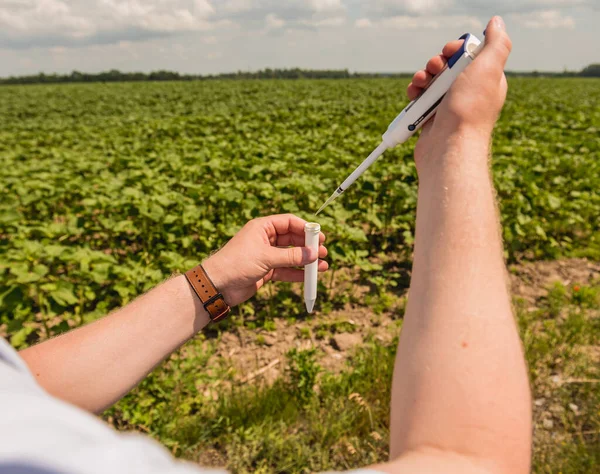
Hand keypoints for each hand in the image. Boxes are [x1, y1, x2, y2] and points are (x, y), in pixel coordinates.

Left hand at [201, 214, 327, 305]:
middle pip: (292, 239)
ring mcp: (266, 255)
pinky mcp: (266, 271)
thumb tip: (313, 254)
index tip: (319, 236)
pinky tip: (310, 276)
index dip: (305, 228)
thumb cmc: (236, 263)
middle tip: (323, 252)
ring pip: (291, 256)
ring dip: (305, 261)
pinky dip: (297, 273)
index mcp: (262, 227)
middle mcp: (265, 239)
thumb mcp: (266, 257)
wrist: (217, 285)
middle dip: (308, 246)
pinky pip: (286, 270)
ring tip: (322, 265)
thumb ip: (291, 256)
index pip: (288, 222)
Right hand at [408, 16, 511, 171]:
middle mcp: (470, 94)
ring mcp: (450, 107)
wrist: (449, 147)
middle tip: (435, 68)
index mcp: (487, 81)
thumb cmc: (469, 110)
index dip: (457, 49)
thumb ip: (497, 43)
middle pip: (449, 67)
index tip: (450, 52)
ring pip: (432, 82)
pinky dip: (415, 94)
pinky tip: (413, 95)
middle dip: (437, 63)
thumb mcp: (489, 68)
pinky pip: (421, 100)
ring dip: (422, 77)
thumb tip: (496, 22)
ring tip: (419, 83)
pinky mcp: (433, 118)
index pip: (471, 55)